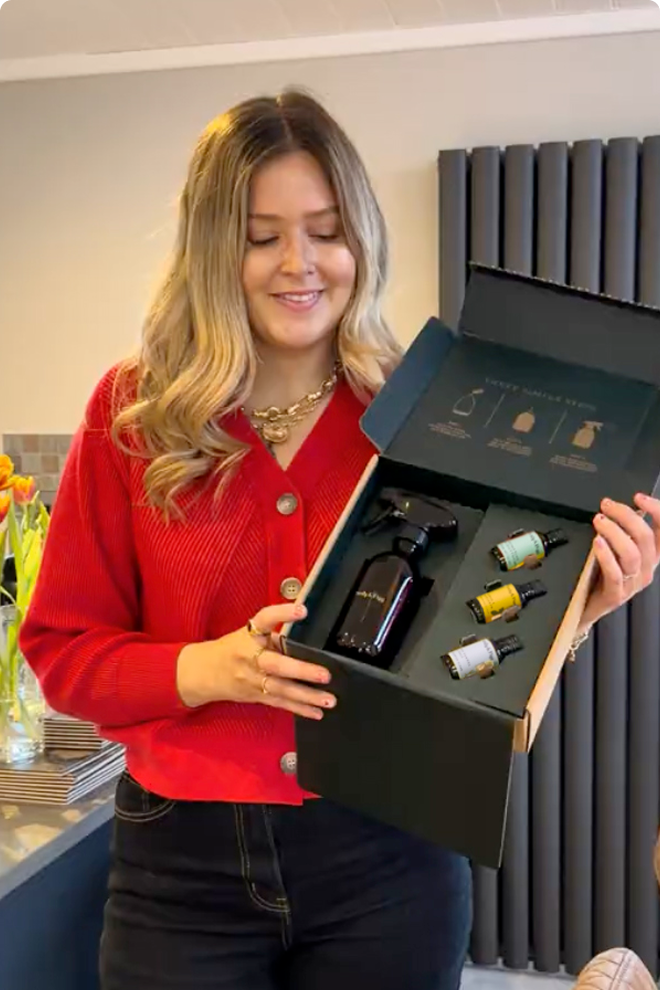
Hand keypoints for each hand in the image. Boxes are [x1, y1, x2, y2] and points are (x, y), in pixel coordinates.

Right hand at [176, 603, 334, 719]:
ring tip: (330, 699)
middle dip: (301, 670)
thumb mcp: (249, 635)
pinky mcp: (256, 696)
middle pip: (276, 665)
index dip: (282, 614)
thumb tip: (308, 639)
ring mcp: (253, 680)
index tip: (302, 610)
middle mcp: (250, 658)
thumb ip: (275, 637)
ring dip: (307, 696)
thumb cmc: (233, 649)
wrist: (204, 673)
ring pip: (282, 689)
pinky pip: (280, 703)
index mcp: (249, 636)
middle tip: (325, 674)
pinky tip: (318, 712)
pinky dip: (300, 709)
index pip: (265, 620)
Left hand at [579, 492, 659, 631]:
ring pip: (631, 554)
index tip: (639, 498)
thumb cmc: (600, 574)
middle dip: (625, 515)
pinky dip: (606, 554)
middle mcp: (646, 569)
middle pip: (644, 537)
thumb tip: (617, 506)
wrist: (585, 607)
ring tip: (599, 520)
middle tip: (606, 506)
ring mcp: (632, 583)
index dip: (657, 511)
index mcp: (651, 556)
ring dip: (614, 532)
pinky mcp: (616, 594)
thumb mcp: (616, 550)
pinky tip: (597, 542)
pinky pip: (614, 573)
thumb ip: (622, 532)